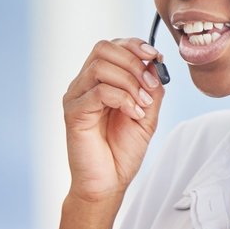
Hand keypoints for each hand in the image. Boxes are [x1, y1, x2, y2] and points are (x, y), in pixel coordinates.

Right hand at [62, 38, 164, 204]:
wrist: (107, 183)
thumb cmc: (122, 152)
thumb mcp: (147, 114)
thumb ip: (151, 88)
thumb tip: (155, 62)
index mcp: (99, 81)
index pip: (112, 46)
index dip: (135, 45)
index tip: (156, 58)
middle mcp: (84, 84)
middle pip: (103, 48)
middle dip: (133, 61)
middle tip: (150, 84)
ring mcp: (76, 97)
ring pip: (100, 66)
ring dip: (129, 81)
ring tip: (142, 103)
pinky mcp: (73, 113)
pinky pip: (98, 92)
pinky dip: (122, 98)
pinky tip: (134, 114)